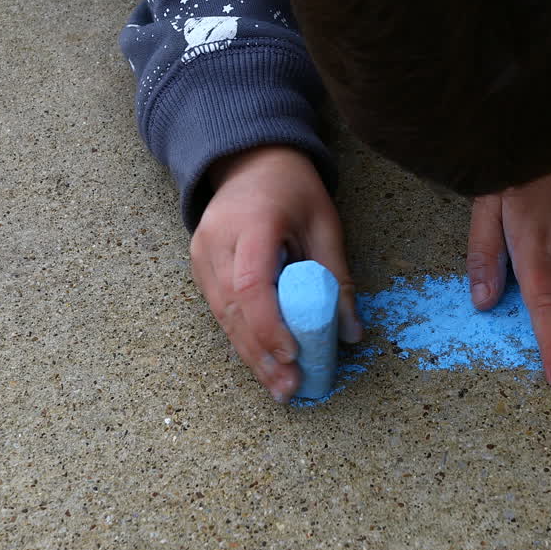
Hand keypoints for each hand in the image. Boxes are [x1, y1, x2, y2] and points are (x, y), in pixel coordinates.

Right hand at [190, 146, 362, 402]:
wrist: (251, 160)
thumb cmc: (292, 188)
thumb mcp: (325, 223)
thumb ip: (337, 277)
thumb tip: (351, 333)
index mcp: (252, 224)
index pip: (251, 284)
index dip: (270, 324)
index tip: (293, 354)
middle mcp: (217, 240)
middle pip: (233, 309)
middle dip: (262, 353)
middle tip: (290, 388)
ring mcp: (202, 253)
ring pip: (222, 315)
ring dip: (251, 354)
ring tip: (279, 387)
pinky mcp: (199, 265)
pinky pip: (219, 309)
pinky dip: (241, 337)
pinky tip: (262, 363)